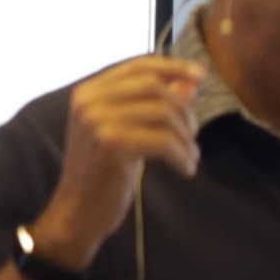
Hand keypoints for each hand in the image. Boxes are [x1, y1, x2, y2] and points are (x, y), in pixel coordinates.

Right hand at [33, 53, 212, 264]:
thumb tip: (189, 83)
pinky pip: (164, 141)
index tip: (201, 75)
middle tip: (193, 133)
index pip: (137, 65)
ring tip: (190, 156)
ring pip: (163, 113)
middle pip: (154, 87)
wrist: (78, 213)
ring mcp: (98, 122)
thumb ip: (152, 105)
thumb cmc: (102, 173)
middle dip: (183, 108)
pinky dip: (182, 155)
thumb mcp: (126, 131)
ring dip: (186, 137)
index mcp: (87, 92)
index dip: (172, 67)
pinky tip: (186, 169)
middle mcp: (89, 101)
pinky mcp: (112, 145)